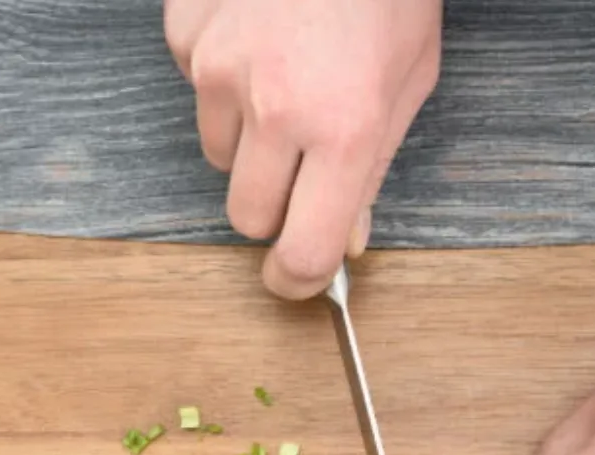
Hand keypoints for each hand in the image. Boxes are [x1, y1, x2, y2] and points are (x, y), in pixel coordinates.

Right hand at [164, 0, 441, 298]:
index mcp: (344, 131)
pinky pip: (194, 89)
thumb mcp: (407, 84)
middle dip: (274, 203)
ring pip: (217, 153)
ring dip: (247, 137)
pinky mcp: (186, 36)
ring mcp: (220, 70)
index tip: (294, 278)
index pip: (301, 250)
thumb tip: (343, 240)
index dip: (297, 278)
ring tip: (287, 79)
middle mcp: (275, 108)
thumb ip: (371, 169)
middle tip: (303, 164)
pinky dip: (222, 78)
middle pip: (247, 214)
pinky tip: (260, 37)